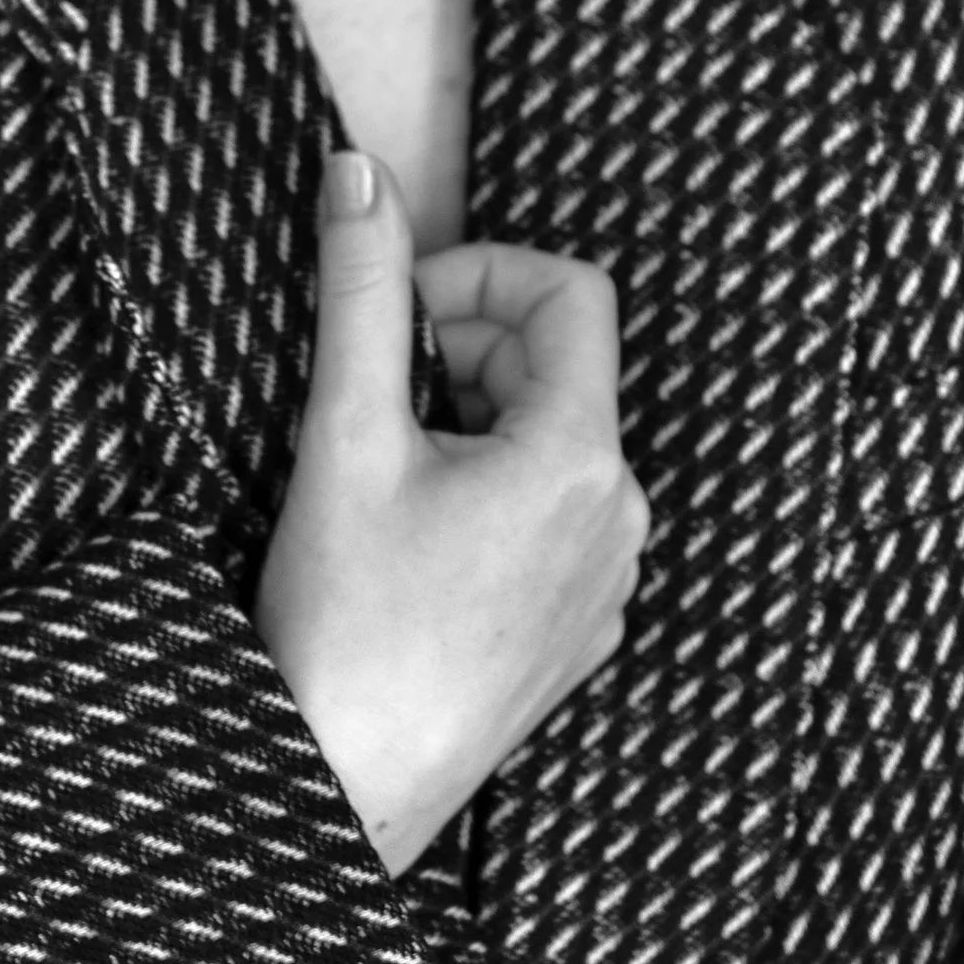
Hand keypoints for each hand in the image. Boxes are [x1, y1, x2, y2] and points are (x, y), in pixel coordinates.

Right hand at [254, 150, 646, 873]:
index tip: (400, 318)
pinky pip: (553, 520)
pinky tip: (414, 549)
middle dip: (463, 355)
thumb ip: (363, 292)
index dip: (480, 274)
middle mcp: (621, 516)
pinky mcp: (583, 634)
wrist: (343, 791)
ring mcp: (610, 583)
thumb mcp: (344, 436)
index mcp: (580, 457)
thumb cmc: (343, 622)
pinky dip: (487, 497)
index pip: (571, 292)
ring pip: (551, 443)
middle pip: (557, 367)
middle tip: (368, 403)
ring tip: (383, 481)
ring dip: (470, 426)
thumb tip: (358, 173)